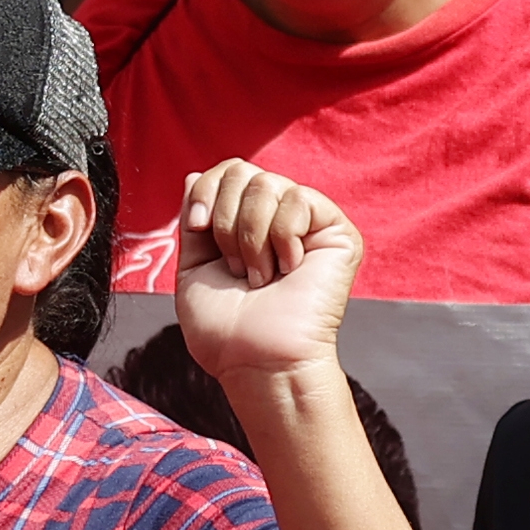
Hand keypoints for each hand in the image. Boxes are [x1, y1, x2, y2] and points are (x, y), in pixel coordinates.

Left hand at [173, 159, 362, 379]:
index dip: (205, 191)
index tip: (197, 226)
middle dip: (225, 220)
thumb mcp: (193, 266)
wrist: (256, 359)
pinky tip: (289, 269)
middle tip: (235, 268)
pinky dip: (281, 237)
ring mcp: (309, 222)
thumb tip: (194, 172)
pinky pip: (299, 199)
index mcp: (245, 223)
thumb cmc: (224, 327)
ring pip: (267, 183)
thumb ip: (195, 218)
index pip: (225, 171)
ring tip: (260, 277)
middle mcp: (277, 217)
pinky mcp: (337, 231)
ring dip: (250, 238)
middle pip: (243, 170)